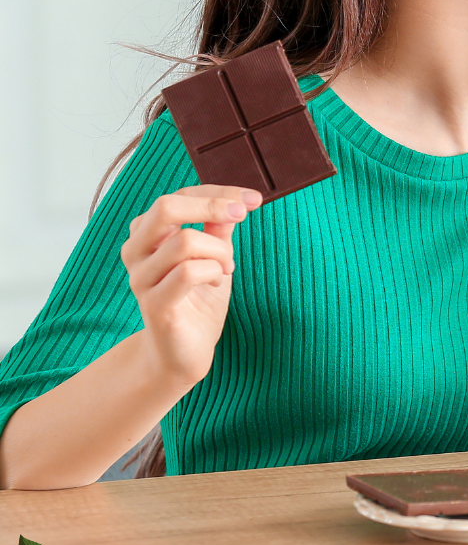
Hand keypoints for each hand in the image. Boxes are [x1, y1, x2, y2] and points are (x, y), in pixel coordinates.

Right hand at [120, 185, 261, 387]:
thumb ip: (217, 228)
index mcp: (149, 235)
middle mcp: (137, 252)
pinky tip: (217, 281)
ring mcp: (142, 279)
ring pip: (184, 241)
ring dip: (218, 250)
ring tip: (226, 266)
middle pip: (165, 207)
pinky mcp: (155, 304)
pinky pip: (188, 273)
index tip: (253, 199)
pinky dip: (213, 272)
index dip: (217, 193)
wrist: (184, 352)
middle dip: (211, 205)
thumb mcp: (214, 256)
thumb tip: (234, 201)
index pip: (179, 196)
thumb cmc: (198, 299)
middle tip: (241, 215)